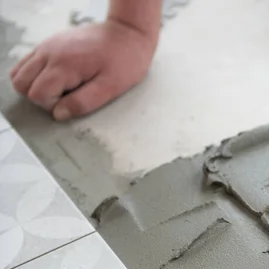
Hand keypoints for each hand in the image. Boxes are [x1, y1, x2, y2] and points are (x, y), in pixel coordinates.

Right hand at [10, 19, 156, 120]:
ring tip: (61, 88)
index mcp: (64, 65)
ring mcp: (47, 46)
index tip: (72, 101)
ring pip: (19, 72)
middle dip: (40, 97)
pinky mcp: (50, 43)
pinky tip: (58, 78)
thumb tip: (58, 114)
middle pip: (22, 84)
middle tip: (65, 96)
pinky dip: (35, 75)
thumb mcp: (111, 87)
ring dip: (34, 86)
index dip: (52, 106)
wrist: (128, 34)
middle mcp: (49, 53)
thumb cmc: (124, 61)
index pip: (37, 95)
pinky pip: (27, 62)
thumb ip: (83, 102)